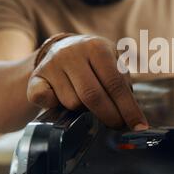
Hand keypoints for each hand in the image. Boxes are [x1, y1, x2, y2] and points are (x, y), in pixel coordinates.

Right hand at [27, 35, 148, 130]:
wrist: (61, 49)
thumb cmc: (94, 62)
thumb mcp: (112, 62)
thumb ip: (123, 83)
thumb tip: (134, 116)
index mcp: (97, 47)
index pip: (115, 83)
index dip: (128, 108)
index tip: (138, 126)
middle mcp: (72, 53)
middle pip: (93, 95)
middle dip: (109, 116)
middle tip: (116, 126)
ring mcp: (52, 64)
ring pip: (72, 103)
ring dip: (83, 110)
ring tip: (86, 102)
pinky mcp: (36, 77)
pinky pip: (45, 100)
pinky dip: (54, 106)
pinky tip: (60, 102)